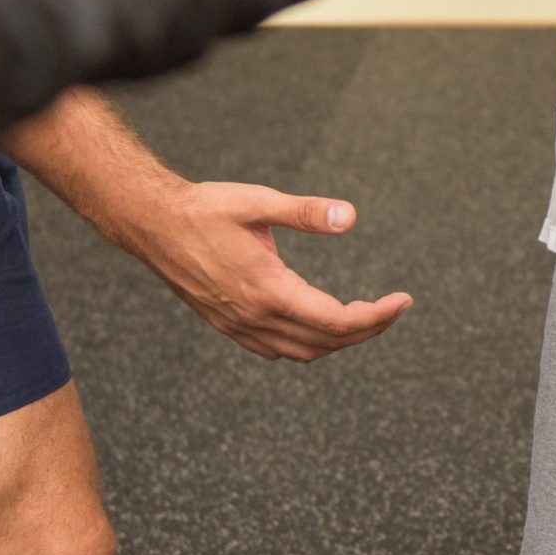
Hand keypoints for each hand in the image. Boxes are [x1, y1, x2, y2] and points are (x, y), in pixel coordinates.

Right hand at [146, 181, 411, 361]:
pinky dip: (308, 344)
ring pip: (303, 352)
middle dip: (367, 329)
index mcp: (268, 290)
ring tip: (365, 316)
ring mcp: (240, 327)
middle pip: (326, 342)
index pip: (337, 321)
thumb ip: (306, 212)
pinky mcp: (229, 325)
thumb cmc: (205, 208)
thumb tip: (350, 217)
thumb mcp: (258, 202)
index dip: (376, 317)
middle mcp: (255, 317)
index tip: (403, 301)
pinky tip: (318, 323)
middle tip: (393, 308)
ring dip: (338, 340)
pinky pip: (277, 350)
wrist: (152, 224)